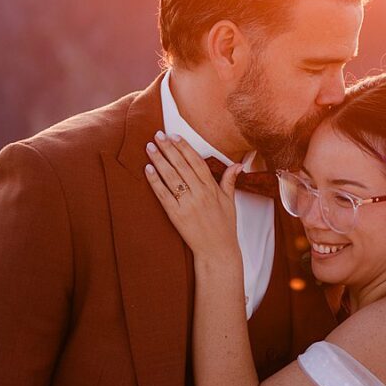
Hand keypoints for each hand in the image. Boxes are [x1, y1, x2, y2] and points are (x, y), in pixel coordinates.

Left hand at [143, 131, 241, 263]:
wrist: (218, 251)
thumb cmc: (224, 227)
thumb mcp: (230, 202)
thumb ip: (230, 181)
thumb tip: (238, 164)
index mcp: (212, 188)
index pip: (197, 162)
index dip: (185, 148)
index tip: (175, 136)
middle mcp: (200, 193)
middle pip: (182, 166)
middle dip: (169, 149)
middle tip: (158, 134)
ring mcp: (188, 204)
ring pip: (171, 177)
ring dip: (159, 160)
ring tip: (150, 147)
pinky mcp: (177, 216)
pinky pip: (164, 195)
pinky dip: (155, 182)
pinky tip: (147, 169)